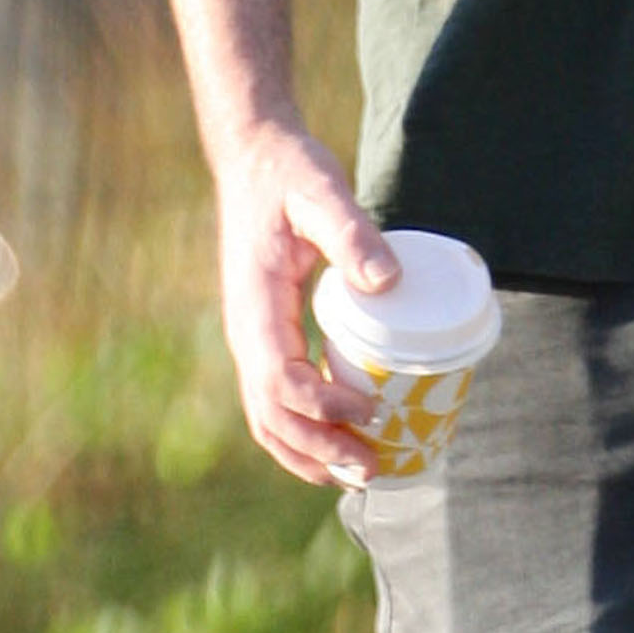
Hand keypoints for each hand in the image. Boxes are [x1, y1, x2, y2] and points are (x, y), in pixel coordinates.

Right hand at [211, 118, 399, 485]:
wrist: (255, 158)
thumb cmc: (290, 174)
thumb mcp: (322, 193)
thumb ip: (352, 233)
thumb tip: (387, 280)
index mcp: (255, 307)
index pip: (280, 378)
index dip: (322, 404)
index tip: (370, 411)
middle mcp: (246, 332)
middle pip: (271, 414)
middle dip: (318, 449)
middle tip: (372, 469)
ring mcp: (253, 337)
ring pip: (268, 416)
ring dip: (308, 451)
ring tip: (356, 474)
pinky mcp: (267, 334)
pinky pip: (277, 396)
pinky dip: (302, 429)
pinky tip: (337, 440)